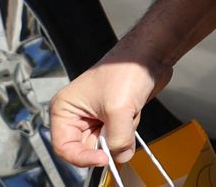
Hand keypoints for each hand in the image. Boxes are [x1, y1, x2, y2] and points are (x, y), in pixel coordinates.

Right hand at [49, 49, 170, 167]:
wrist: (150, 55)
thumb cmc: (127, 69)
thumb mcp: (119, 109)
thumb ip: (119, 139)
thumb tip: (121, 158)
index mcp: (65, 110)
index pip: (64, 148)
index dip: (83, 158)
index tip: (103, 159)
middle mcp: (76, 115)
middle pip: (86, 147)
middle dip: (107, 142)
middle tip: (122, 128)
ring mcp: (95, 116)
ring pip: (105, 143)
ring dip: (121, 133)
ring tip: (127, 110)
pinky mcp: (113, 116)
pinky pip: (119, 135)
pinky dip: (129, 128)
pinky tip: (134, 110)